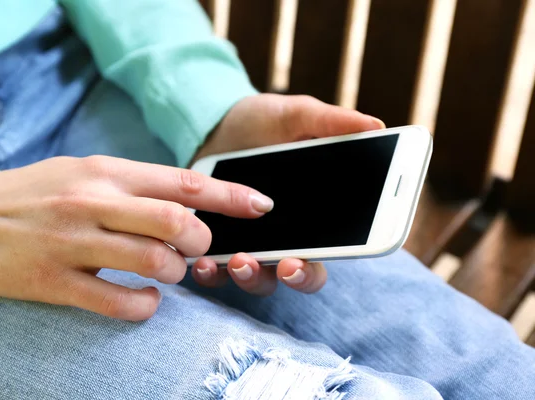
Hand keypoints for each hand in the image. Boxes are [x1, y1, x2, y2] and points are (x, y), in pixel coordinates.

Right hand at [0, 156, 273, 320]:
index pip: (183, 182)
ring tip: (170, 271)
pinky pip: (120, 302)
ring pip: (153, 262)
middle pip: (175, 221)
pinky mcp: (58, 282)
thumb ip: (137, 184)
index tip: (262, 205)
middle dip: (201, 240)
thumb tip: (191, 200)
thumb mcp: (88, 171)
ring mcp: (76, 243)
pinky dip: (146, 305)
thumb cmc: (41, 192)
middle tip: (198, 247)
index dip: (230, 195)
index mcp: (108, 172)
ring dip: (176, 272)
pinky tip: (146, 298)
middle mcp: (95, 204)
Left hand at [191, 94, 384, 294]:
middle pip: (296, 275)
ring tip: (237, 260)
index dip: (316, 268)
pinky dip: (209, 273)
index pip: (327, 254)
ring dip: (250, 277)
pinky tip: (199, 262)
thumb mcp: (295, 115)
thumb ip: (330, 122)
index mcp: (313, 214)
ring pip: (258, 278)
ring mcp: (250, 242)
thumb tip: (376, 126)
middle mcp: (284, 236)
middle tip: (283, 266)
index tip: (300, 262)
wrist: (214, 122)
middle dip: (292, 278)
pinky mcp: (217, 241)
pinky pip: (215, 271)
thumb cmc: (262, 121)